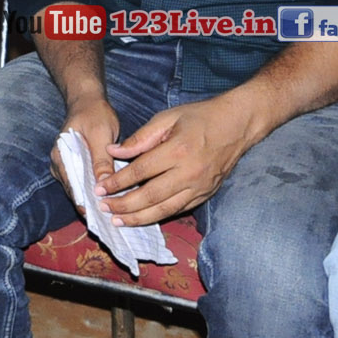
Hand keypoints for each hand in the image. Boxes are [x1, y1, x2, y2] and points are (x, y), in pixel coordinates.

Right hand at [50, 94, 119, 215]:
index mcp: (60, 156)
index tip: (100, 216)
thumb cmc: (94, 114)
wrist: (88, 101)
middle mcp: (59, 164)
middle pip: (75, 190)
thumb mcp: (100, 134)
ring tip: (111, 212)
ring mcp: (66, 166)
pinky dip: (95, 189)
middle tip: (109, 219)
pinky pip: (83, 182)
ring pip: (80, 188)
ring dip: (94, 198)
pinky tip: (109, 198)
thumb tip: (103, 185)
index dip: (86, 202)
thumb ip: (101, 159)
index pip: (72, 186)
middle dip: (91, 204)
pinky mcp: (75, 166)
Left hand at [97, 97, 256, 225]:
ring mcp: (199, 187)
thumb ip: (140, 137)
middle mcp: (188, 173)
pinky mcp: (205, 195)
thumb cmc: (200, 117)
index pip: (140, 171)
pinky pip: (178, 210)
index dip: (117, 182)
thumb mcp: (168, 117)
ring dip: (138, 218)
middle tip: (103, 207)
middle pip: (149, 196)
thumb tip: (114, 151)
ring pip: (164, 210)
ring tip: (118, 221)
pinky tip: (142, 218)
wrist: (237, 125)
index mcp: (177, 150)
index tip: (99, 188)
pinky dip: (158, 216)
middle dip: (123, 205)